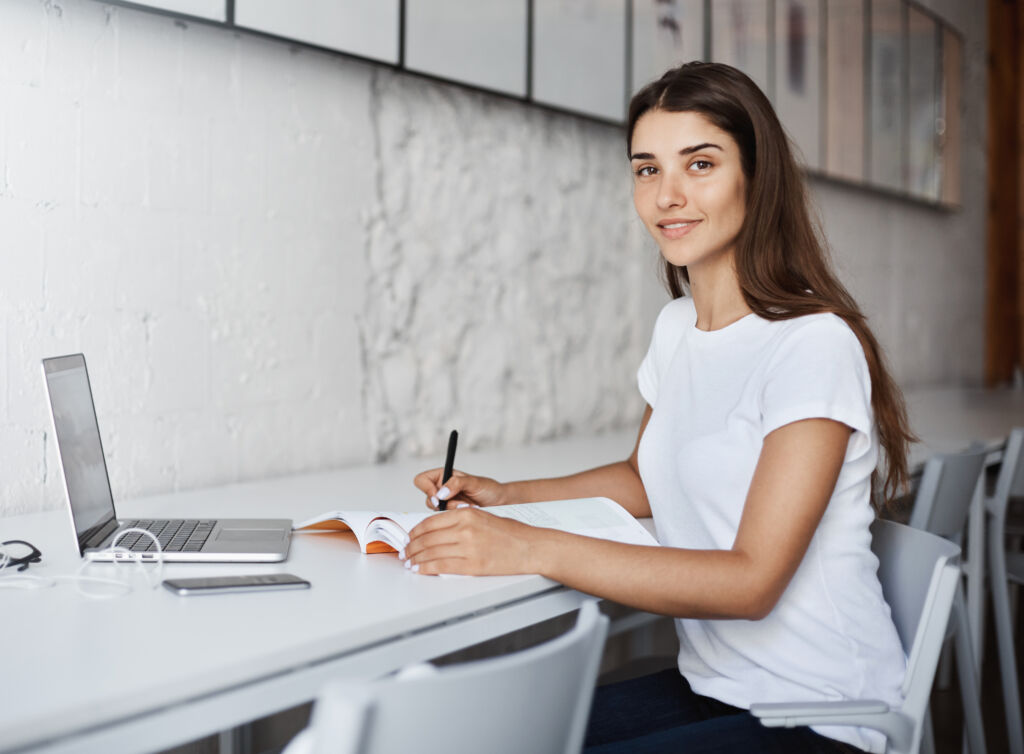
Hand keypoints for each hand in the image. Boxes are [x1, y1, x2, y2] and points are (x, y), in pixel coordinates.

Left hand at [403, 507, 539, 575]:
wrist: (531, 547)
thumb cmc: (512, 534)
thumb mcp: (484, 517)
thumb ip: (461, 520)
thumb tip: (438, 530)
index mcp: (466, 514)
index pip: (430, 522)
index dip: (415, 532)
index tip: (409, 538)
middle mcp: (465, 528)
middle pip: (427, 538)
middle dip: (411, 547)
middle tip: (405, 552)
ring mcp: (468, 547)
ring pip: (431, 552)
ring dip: (416, 559)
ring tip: (410, 563)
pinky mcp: (472, 565)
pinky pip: (440, 566)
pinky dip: (426, 568)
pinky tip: (420, 569)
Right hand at [412, 468, 508, 509]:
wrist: (499, 503)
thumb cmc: (488, 488)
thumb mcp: (474, 482)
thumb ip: (457, 483)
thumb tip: (441, 492)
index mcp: (443, 476)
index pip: (422, 480)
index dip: (427, 488)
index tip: (439, 496)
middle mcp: (442, 489)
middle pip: (428, 498)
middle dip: (443, 503)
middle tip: (459, 503)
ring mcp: (446, 503)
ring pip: (436, 511)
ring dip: (451, 510)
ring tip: (467, 506)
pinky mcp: (451, 515)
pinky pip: (445, 519)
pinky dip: (455, 517)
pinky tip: (467, 512)